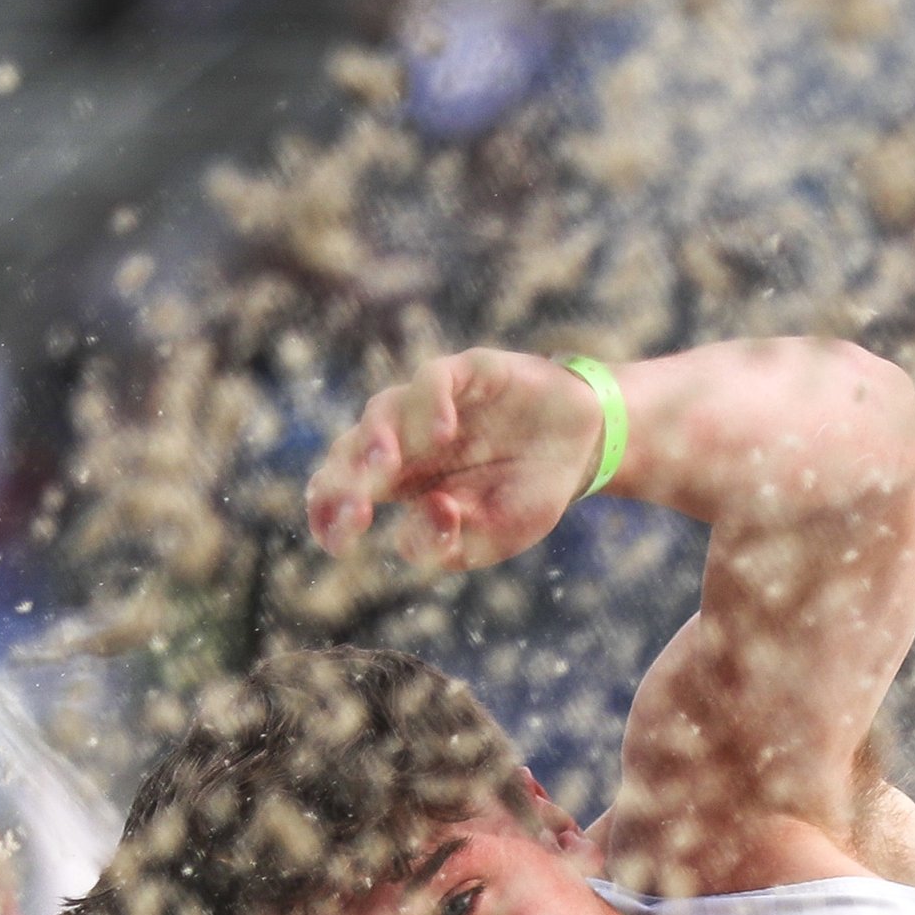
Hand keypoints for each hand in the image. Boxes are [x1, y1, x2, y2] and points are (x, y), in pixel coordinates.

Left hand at [305, 348, 603, 571]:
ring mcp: (434, 402)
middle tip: (355, 512)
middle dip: (344, 481)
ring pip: (382, 408)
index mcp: (400, 480)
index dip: (329, 514)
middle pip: (350, 449)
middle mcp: (405, 438)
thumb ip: (449, 543)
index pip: (342, 490)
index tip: (340, 544)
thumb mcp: (492, 537)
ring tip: (384, 466)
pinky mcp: (469, 371)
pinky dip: (430, 402)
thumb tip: (423, 517)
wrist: (586, 447)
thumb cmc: (527, 493)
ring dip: (376, 438)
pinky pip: (434, 377)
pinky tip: (441, 433)